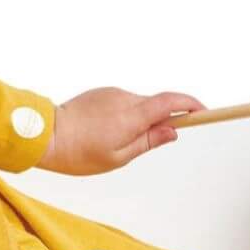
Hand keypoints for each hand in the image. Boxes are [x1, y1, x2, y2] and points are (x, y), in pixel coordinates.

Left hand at [41, 86, 205, 174]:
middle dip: (163, 120)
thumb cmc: (79, 153)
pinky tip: (107, 131)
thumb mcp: (119, 157)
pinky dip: (126, 115)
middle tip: (153, 141)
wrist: (46, 135)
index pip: (170, 102)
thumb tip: (173, 130)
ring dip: (141, 120)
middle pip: (157, 104)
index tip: (204, 113)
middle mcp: (124, 98)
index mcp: (131, 116)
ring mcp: (113, 93)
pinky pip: (125, 103)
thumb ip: (149, 141)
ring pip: (140, 105)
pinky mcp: (103, 92)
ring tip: (117, 141)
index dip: (190, 105)